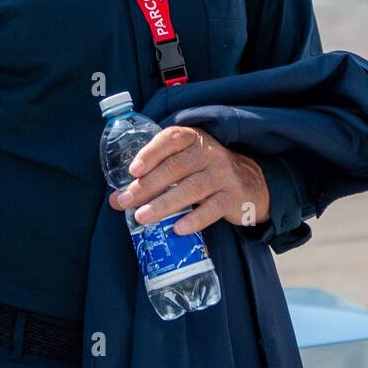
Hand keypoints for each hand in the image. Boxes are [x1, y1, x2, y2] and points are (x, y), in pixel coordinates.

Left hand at [108, 126, 270, 232]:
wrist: (251, 184)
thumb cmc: (207, 172)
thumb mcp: (185, 165)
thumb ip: (154, 177)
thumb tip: (116, 199)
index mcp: (195, 140)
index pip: (172, 138)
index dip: (151, 152)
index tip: (133, 170)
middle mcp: (210, 153)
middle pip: (176, 167)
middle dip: (147, 185)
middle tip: (126, 201)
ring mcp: (223, 174)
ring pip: (191, 188)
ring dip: (164, 203)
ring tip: (142, 217)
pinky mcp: (233, 197)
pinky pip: (212, 208)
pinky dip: (194, 219)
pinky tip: (177, 228)